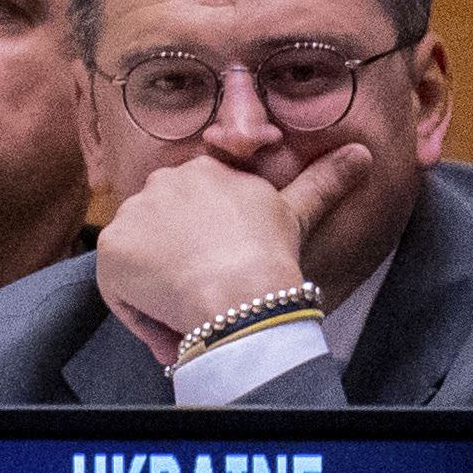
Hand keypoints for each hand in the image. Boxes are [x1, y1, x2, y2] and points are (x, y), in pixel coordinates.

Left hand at [96, 142, 371, 360]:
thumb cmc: (272, 257)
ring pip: (142, 257)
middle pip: (166, 229)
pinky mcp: (110, 246)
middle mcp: (162, 182)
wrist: (240, 292)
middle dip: (183, 260)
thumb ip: (322, 183)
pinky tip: (170, 319)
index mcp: (205, 171)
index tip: (226, 267)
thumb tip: (362, 153)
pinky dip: (139, 308)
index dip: (208, 242)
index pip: (196, 207)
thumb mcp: (297, 215)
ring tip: (194, 308)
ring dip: (161, 284)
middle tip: (212, 292)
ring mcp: (133, 212)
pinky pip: (118, 286)